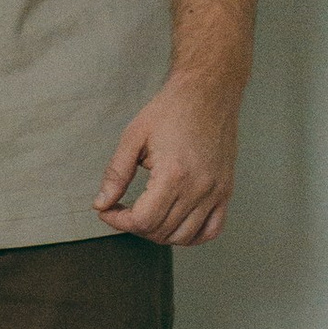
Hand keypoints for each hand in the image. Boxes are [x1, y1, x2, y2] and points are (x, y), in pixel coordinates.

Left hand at [96, 68, 245, 247]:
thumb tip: (101, 203)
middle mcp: (199, 187)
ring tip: (146, 215)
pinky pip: (211, 230)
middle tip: (122, 210)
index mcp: (174, 174)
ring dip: (159, 234)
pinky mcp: (226, 190)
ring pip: (184, 237)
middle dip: (134, 226)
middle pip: (161, 231)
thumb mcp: (133, 137)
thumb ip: (116, 174)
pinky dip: (191, 236)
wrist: (208, 91)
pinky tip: (174, 223)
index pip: (143, 220)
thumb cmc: (172, 109)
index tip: (108, 211)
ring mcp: (216, 191)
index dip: (119, 221)